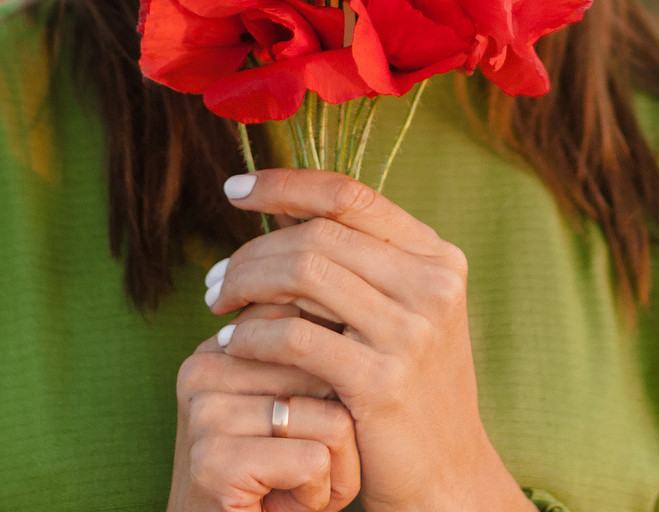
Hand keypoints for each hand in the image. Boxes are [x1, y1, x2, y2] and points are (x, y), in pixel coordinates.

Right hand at [168, 302, 361, 511]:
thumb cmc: (276, 476)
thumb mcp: (291, 407)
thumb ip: (308, 354)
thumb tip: (358, 307)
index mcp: (217, 347)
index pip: (304, 322)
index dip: (334, 376)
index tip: (308, 421)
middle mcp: (202, 371)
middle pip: (326, 371)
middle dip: (340, 425)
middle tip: (310, 462)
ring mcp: (205, 415)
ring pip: (331, 418)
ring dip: (335, 466)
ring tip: (301, 484)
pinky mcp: (215, 462)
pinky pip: (315, 460)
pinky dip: (321, 492)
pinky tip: (292, 504)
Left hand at [206, 169, 531, 511]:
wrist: (444, 474)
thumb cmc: (407, 390)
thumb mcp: (400, 314)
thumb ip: (358, 264)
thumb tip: (282, 212)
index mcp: (437, 258)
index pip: (350, 195)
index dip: (286, 184)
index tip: (235, 190)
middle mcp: (432, 285)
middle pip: (318, 233)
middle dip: (252, 251)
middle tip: (215, 281)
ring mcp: (410, 331)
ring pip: (303, 272)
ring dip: (246, 284)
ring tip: (217, 306)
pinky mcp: (381, 380)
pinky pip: (295, 337)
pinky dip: (253, 336)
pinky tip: (232, 346)